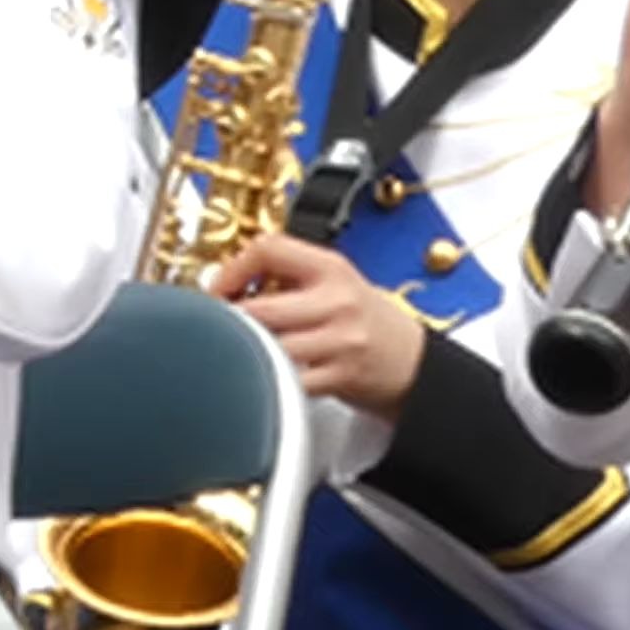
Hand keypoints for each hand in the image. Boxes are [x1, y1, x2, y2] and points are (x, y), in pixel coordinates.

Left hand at [204, 232, 427, 416]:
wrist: (412, 361)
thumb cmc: (364, 319)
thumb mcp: (335, 280)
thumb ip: (287, 273)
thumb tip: (224, 281)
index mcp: (331, 268)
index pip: (269, 249)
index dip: (232, 269)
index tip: (217, 289)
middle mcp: (337, 301)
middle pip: (259, 307)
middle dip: (229, 319)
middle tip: (217, 325)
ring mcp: (340, 341)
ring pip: (269, 346)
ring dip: (246, 349)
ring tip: (240, 348)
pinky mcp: (340, 377)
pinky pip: (288, 380)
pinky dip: (269, 377)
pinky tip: (267, 372)